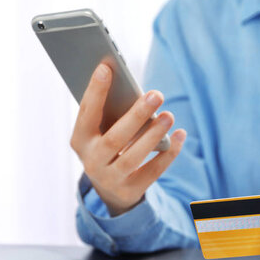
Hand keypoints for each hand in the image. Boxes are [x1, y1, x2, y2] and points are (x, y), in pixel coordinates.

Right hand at [71, 64, 186, 215]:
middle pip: (115, 139)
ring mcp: (110, 179)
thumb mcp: (102, 132)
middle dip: (136, 115)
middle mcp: (92, 162)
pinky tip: (180, 135)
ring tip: (169, 115)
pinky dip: (169, 153)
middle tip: (156, 94)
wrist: (109, 189)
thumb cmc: (108, 146)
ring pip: (133, 157)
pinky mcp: (130, 191)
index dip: (95, 92)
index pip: (86, 114)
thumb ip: (110, 113)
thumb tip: (133, 89)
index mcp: (80, 141)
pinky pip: (153, 172)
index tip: (106, 68)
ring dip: (153, 135)